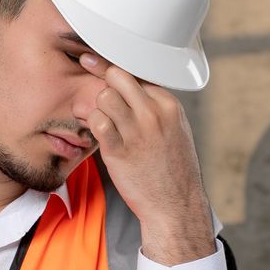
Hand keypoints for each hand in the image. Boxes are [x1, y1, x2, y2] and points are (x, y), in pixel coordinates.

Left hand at [74, 54, 216, 265]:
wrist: (176, 206)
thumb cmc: (174, 169)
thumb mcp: (174, 129)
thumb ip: (153, 107)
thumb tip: (125, 88)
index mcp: (169, 105)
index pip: (136, 72)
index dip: (115, 71)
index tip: (98, 63)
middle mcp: (154, 114)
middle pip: (117, 76)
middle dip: (104, 82)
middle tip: (98, 94)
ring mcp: (137, 132)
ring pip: (104, 97)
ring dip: (97, 107)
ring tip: (101, 120)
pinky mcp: (119, 151)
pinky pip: (97, 122)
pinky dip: (92, 125)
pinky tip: (98, 134)